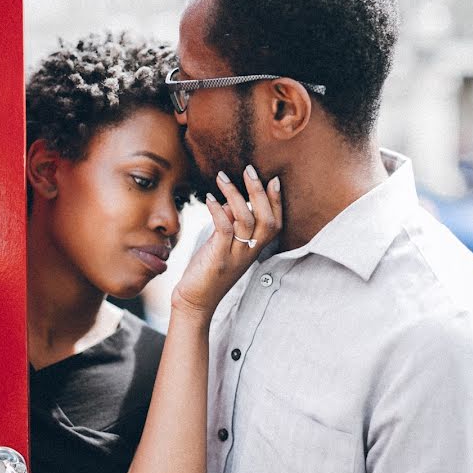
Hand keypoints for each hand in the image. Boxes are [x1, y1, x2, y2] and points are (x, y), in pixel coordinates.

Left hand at [172, 165, 281, 316]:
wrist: (195, 302)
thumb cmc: (208, 271)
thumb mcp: (223, 245)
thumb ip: (231, 224)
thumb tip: (231, 201)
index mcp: (255, 249)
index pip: (276, 223)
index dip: (277, 201)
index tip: (274, 179)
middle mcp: (250, 253)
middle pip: (266, 219)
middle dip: (259, 192)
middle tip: (249, 169)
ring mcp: (235, 256)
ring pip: (246, 220)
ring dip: (235, 195)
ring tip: (223, 177)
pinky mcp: (218, 259)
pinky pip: (225, 230)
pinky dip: (218, 210)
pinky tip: (209, 198)